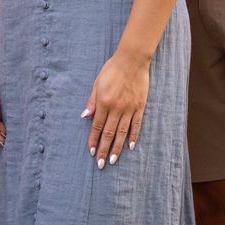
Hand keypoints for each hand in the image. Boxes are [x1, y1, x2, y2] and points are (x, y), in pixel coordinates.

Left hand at [84, 51, 149, 168]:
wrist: (132, 60)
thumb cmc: (112, 70)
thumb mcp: (97, 83)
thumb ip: (92, 101)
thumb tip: (85, 117)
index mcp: (103, 102)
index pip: (97, 126)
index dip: (94, 140)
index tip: (92, 152)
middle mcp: (116, 108)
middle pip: (108, 133)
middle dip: (104, 149)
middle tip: (101, 164)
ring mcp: (129, 108)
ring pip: (122, 132)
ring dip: (117, 148)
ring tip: (113, 160)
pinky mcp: (140, 107)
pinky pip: (136, 125)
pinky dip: (133, 136)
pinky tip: (130, 146)